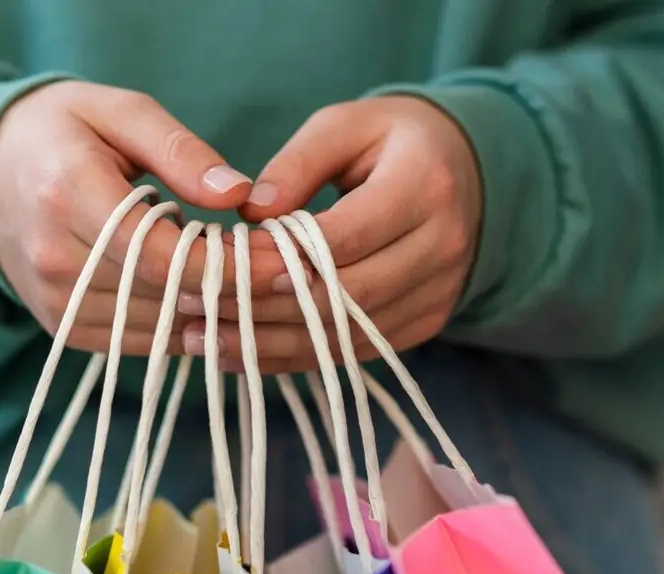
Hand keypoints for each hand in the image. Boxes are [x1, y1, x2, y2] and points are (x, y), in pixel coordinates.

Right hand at [0, 80, 289, 352]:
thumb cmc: (63, 131)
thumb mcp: (119, 111)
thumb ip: (179, 150)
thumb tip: (237, 194)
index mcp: (68, 193)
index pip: (162, 256)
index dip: (230, 267)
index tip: (284, 261)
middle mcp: (54, 257)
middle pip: (165, 298)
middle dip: (233, 290)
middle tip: (285, 272)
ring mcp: (54, 301)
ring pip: (157, 329)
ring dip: (212, 312)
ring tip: (252, 282)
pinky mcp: (62, 328)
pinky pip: (139, 343)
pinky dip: (181, 326)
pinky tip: (209, 298)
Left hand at [182, 96, 482, 372]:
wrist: (469, 173)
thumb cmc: (392, 141)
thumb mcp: (346, 125)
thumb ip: (297, 162)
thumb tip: (250, 212)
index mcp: (425, 186)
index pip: (346, 236)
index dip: (280, 258)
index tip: (219, 264)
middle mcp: (442, 247)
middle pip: (346, 296)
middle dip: (264, 307)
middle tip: (194, 308)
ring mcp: (439, 293)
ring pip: (346, 336)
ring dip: (271, 343)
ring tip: (203, 339)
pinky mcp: (426, 324)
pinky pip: (354, 352)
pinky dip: (296, 357)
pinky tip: (242, 353)